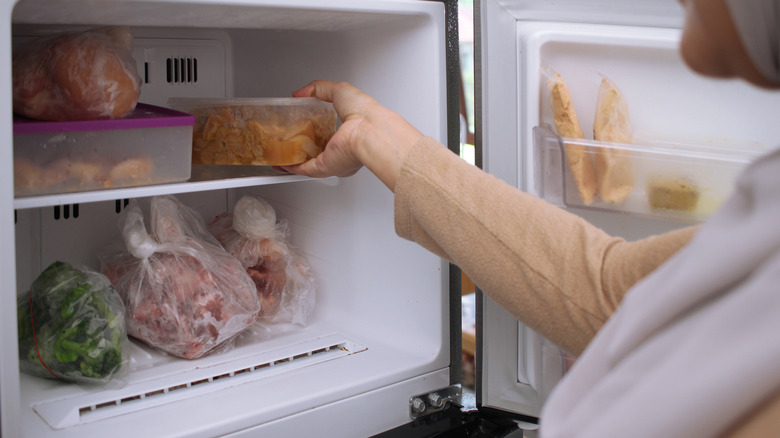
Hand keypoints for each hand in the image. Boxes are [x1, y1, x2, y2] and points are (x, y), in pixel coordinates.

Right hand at [279, 80, 423, 190]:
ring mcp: (334, 159)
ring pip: (310, 162)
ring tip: (280, 153)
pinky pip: (305, 170)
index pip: (330, 133)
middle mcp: (343, 149)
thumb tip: (300, 93)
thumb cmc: (364, 113)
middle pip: (319, 149)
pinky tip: (283, 164)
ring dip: (295, 159)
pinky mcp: (325, 167)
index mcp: (350, 133)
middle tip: (288, 140)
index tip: (302, 126)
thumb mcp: (339, 90)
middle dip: (303, 147)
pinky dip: (293, 168)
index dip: (315, 130)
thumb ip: (319, 89)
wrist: (369, 131)